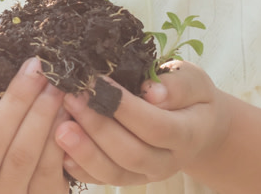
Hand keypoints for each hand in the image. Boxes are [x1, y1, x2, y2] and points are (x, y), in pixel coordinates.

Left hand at [55, 61, 231, 186]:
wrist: (200, 127)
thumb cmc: (193, 96)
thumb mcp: (194, 81)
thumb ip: (178, 85)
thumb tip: (152, 93)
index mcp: (187, 134)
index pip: (155, 126)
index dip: (125, 107)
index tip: (98, 81)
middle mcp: (168, 161)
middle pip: (131, 153)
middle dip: (98, 126)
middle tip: (72, 98)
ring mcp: (148, 175)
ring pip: (115, 173)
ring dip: (85, 150)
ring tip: (60, 126)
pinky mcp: (130, 179)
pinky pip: (104, 180)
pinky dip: (82, 168)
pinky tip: (61, 151)